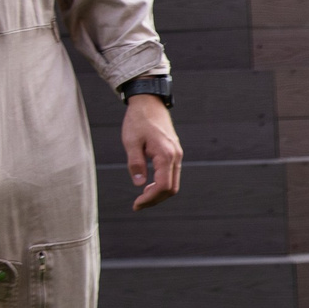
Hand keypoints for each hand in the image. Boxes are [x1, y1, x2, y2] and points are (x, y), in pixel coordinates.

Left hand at [123, 94, 182, 211]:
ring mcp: (177, 154)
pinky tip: (149, 184)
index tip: (136, 204)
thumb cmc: (138, 120)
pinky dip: (162, 184)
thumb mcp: (131, 142)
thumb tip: (139, 184)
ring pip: (173, 183)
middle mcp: (175, 156)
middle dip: (155, 200)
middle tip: (138, 204)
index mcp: (166, 155)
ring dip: (159, 193)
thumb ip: (135, 164)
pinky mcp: (174, 152)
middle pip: (171, 188)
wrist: (149, 102)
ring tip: (142, 196)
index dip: (150, 199)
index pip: (162, 186)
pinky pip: (172, 174)